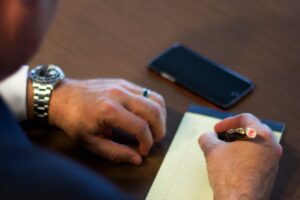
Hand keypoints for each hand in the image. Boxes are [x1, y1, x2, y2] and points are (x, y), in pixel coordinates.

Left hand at [28, 78, 165, 164]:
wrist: (62, 97)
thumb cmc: (73, 120)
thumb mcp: (90, 142)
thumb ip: (115, 152)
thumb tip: (137, 159)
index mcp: (109, 110)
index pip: (141, 127)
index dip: (147, 143)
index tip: (143, 151)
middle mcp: (119, 95)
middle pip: (154, 111)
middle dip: (159, 130)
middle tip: (153, 141)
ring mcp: (123, 86)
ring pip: (155, 98)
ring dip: (160, 116)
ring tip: (154, 128)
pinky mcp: (124, 82)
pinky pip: (148, 92)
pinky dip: (153, 106)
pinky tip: (146, 116)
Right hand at [198, 114, 282, 199]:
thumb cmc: (231, 178)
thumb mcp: (211, 150)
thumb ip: (207, 137)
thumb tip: (207, 137)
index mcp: (261, 135)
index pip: (245, 118)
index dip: (227, 122)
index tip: (218, 129)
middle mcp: (271, 146)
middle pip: (252, 129)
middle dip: (233, 132)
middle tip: (221, 136)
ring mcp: (272, 160)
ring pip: (255, 143)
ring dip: (238, 143)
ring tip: (223, 150)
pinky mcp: (268, 172)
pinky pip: (257, 156)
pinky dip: (244, 154)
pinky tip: (231, 161)